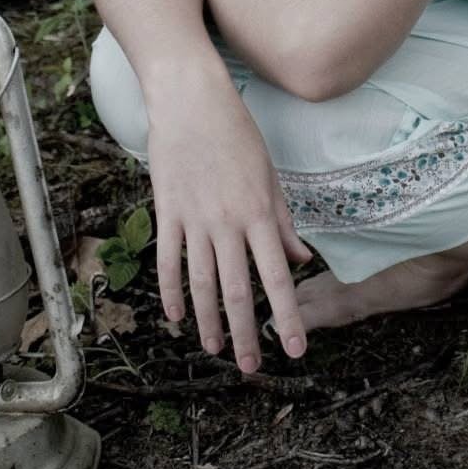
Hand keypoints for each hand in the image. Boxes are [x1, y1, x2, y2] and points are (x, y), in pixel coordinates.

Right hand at [147, 72, 312, 374]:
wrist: (191, 99)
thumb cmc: (237, 133)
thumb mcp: (269, 175)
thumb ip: (282, 222)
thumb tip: (300, 259)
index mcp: (259, 213)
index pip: (276, 276)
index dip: (287, 316)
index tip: (296, 350)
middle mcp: (227, 222)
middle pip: (237, 290)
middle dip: (247, 334)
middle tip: (252, 369)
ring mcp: (194, 219)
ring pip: (201, 283)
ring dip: (209, 321)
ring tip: (216, 349)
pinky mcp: (167, 211)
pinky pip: (169, 260)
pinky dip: (170, 292)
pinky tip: (176, 317)